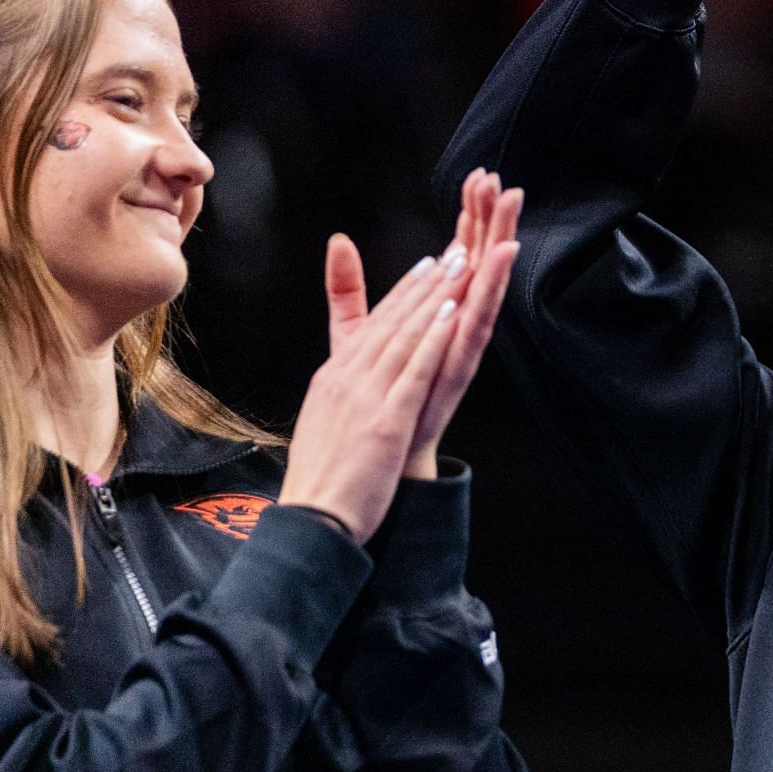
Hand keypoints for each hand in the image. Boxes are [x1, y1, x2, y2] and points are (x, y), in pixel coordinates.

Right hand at [280, 236, 466, 543]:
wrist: (313, 521)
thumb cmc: (324, 480)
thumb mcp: (327, 423)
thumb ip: (342, 390)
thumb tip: (346, 375)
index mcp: (333, 379)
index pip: (372, 325)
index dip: (403, 293)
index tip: (428, 265)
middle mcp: (346, 379)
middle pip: (390, 321)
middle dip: (425, 283)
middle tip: (452, 250)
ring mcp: (364, 397)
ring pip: (404, 335)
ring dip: (433, 296)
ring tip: (459, 265)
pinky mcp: (385, 420)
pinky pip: (413, 370)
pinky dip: (432, 337)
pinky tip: (451, 312)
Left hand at [324, 169, 522, 480]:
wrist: (377, 468)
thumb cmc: (375, 409)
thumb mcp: (354, 335)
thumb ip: (350, 289)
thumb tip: (339, 240)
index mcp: (435, 319)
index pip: (455, 256)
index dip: (467, 217)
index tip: (478, 177)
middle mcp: (453, 331)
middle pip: (476, 264)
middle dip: (489, 221)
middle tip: (501, 180)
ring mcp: (458, 351)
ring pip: (483, 286)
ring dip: (499, 246)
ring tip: (511, 208)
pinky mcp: (456, 372)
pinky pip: (476, 325)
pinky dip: (488, 292)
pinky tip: (498, 259)